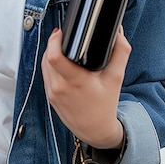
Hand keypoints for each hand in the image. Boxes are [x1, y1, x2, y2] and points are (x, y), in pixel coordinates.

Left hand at [41, 27, 130, 148]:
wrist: (96, 130)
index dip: (54, 41)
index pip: (54, 57)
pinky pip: (45, 74)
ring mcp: (53, 92)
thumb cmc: (106, 105)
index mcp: (76, 81)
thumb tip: (119, 33)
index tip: (61, 33)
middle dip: (53, 44)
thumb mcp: (116, 77)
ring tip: (61, 47)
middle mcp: (61, 87)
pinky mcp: (49, 96)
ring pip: (44, 64)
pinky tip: (59, 61)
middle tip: (63, 37)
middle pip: (47, 57)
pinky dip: (50, 65)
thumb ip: (120, 52)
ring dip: (50, 53)